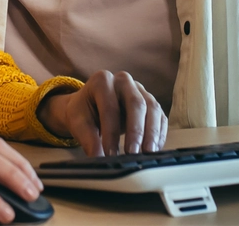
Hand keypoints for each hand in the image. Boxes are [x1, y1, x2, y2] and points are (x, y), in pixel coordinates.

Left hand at [37, 70, 167, 156]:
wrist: (90, 106)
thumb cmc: (84, 113)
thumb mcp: (78, 122)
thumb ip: (88, 139)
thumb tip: (98, 158)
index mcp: (102, 81)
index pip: (110, 108)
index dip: (110, 133)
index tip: (110, 155)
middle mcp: (123, 81)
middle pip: (136, 104)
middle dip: (136, 131)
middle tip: (132, 153)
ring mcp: (140, 89)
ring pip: (153, 108)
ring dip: (152, 133)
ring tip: (148, 153)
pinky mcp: (150, 102)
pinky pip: (160, 116)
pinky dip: (159, 134)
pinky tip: (154, 150)